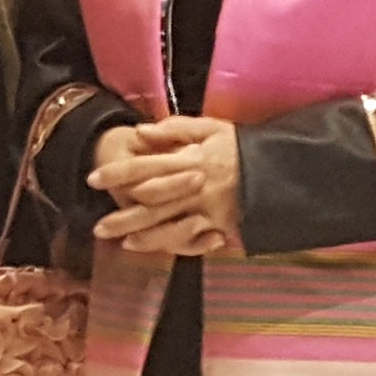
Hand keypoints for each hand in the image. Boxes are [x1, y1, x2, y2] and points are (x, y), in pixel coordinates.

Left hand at [91, 116, 244, 257]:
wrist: (281, 167)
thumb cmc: (240, 146)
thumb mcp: (211, 127)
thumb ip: (174, 128)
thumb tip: (141, 131)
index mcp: (189, 159)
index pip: (144, 166)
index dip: (117, 174)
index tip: (93, 179)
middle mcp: (194, 187)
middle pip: (150, 204)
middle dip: (122, 217)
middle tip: (99, 228)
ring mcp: (208, 209)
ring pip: (169, 228)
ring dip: (145, 237)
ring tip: (123, 243)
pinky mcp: (221, 226)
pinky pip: (194, 239)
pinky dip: (176, 245)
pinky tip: (160, 249)